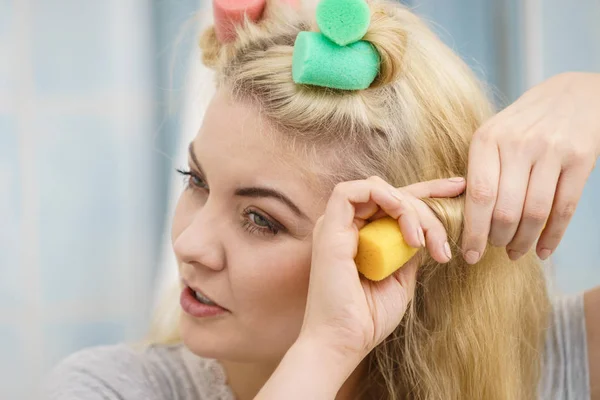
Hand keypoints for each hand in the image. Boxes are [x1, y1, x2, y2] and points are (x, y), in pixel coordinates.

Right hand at [299, 176, 465, 360]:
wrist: (344, 342)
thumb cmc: (368, 318)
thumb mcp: (400, 279)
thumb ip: (408, 252)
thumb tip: (424, 233)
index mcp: (362, 236)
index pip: (395, 202)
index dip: (428, 191)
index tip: (458, 188)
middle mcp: (347, 227)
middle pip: (391, 194)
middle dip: (426, 208)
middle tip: (440, 245)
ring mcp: (336, 226)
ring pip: (377, 189)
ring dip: (407, 206)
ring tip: (419, 240)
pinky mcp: (328, 229)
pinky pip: (350, 192)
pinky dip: (380, 195)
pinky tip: (399, 213)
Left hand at [463, 72, 599, 262]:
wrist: (573, 94)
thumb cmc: (523, 124)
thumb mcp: (493, 135)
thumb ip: (479, 170)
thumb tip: (463, 218)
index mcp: (487, 139)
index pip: (478, 196)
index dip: (473, 232)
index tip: (469, 255)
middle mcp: (518, 144)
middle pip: (505, 210)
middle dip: (498, 239)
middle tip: (496, 249)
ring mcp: (551, 151)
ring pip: (534, 213)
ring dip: (523, 242)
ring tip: (516, 251)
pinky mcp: (580, 159)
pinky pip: (564, 208)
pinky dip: (552, 236)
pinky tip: (543, 250)